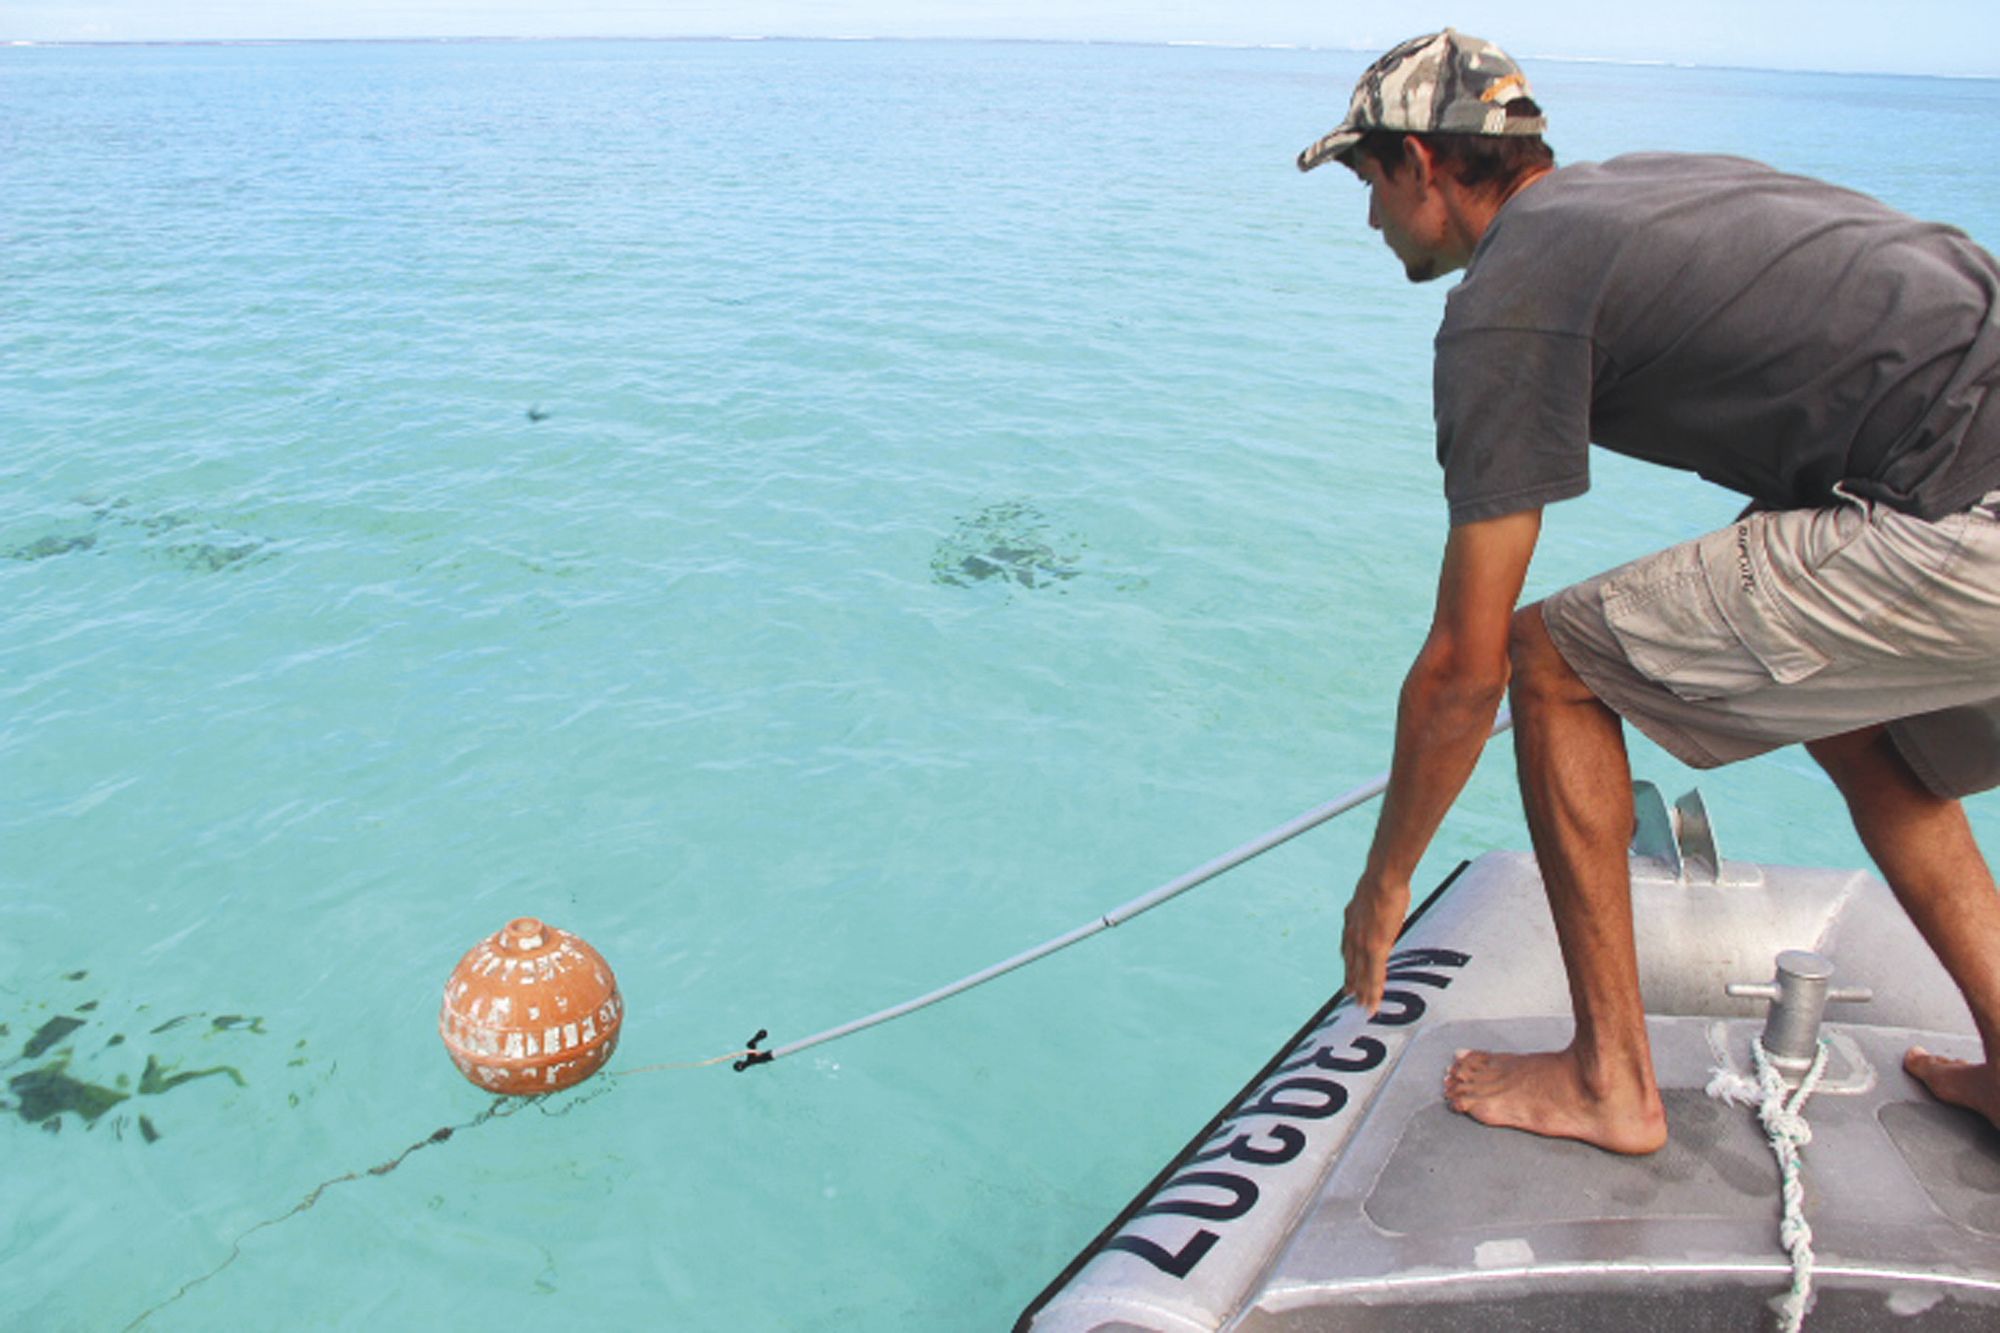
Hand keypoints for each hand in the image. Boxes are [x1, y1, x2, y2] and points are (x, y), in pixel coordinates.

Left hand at [1342, 874, 1409, 1014]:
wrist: (1382, 877)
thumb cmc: (1382, 879)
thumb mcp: (1370, 894)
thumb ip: (1371, 905)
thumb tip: (1378, 903)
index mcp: (1351, 921)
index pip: (1348, 948)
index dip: (1348, 963)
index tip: (1348, 972)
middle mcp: (1353, 935)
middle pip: (1351, 965)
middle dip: (1351, 981)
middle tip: (1349, 997)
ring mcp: (1363, 943)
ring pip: (1361, 975)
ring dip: (1362, 993)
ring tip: (1363, 1008)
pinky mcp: (1375, 948)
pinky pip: (1374, 976)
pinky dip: (1372, 991)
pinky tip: (1372, 1004)